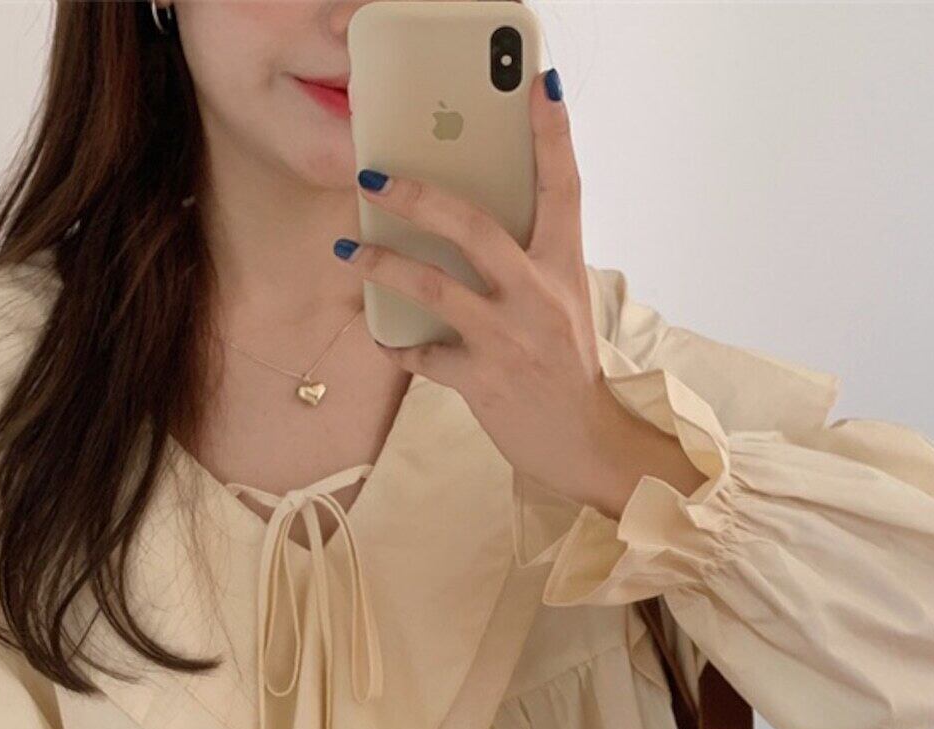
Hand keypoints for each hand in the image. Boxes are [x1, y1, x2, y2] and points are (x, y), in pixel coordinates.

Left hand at [335, 67, 691, 513]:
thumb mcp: (565, 304)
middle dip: (417, 196)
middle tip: (373, 176)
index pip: (564, 187)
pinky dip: (397, 346)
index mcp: (565, 269)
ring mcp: (510, 339)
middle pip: (473, 227)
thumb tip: (468, 224)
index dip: (552, 133)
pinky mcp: (483, 382)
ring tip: (349, 248)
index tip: (538, 81)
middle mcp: (540, 297)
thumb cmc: (567, 367)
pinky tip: (382, 338)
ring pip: (433, 287)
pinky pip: (423, 356)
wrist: (584, 442)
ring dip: (382, 263)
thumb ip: (529, 263)